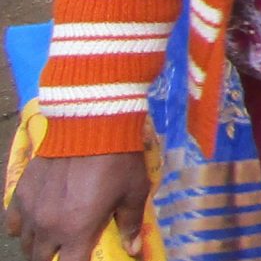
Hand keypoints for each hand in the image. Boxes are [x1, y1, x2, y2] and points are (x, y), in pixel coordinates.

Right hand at [5, 152, 148, 260]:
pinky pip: (13, 222)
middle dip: (55, 257)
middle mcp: (49, 227)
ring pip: (26, 243)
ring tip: (52, 239)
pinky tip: (33, 223)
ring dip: (38, 245)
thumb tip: (132, 250)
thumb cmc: (118, 161)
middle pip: (42, 258)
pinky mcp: (21, 193)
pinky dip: (21, 228)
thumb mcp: (134, 193)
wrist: (90, 127)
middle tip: (68, 249)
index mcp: (77, 231)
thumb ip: (130, 224)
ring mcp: (31, 211)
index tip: (85, 258)